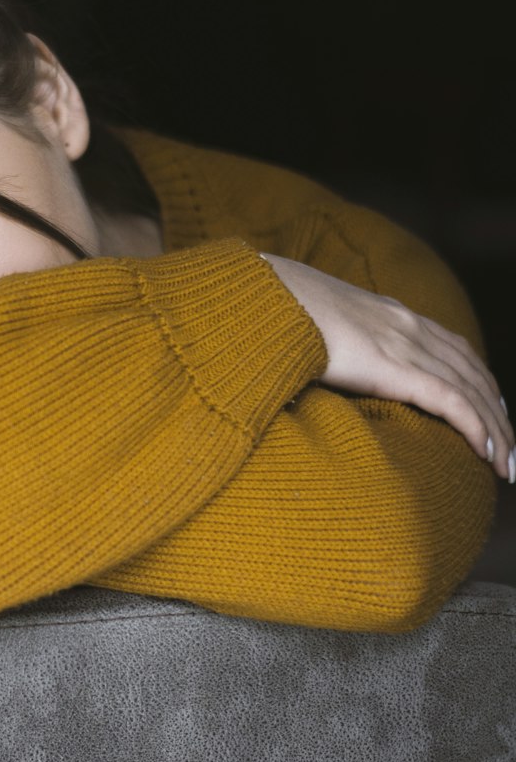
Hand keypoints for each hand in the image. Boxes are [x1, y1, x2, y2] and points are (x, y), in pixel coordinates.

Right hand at [262, 254, 513, 479]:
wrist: (270, 298)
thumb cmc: (281, 314)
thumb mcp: (319, 324)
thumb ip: (334, 343)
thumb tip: (320, 363)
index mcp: (393, 314)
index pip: (456, 350)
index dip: (480, 382)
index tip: (493, 410)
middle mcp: (410, 327)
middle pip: (473, 373)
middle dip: (498, 414)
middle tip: (510, 449)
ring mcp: (407, 345)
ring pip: (472, 391)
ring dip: (497, 431)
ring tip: (506, 463)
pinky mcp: (397, 368)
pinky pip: (451, 402)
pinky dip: (476, 428)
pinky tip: (487, 454)